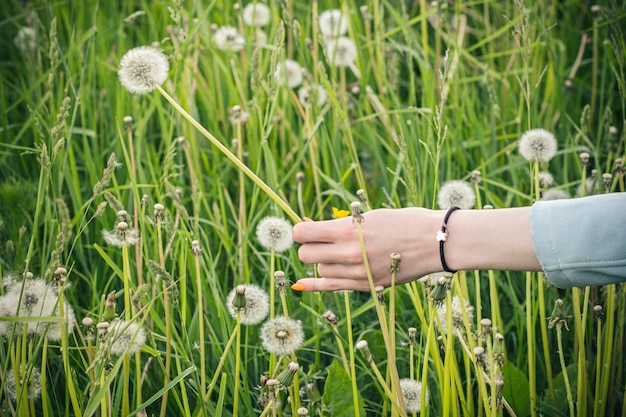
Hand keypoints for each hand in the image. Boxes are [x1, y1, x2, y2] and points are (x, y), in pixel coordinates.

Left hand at [292, 208, 442, 290]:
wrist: (435, 242)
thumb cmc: (403, 222)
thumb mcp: (370, 216)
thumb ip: (341, 225)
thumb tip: (311, 228)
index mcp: (349, 230)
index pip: (303, 234)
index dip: (300, 231)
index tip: (306, 229)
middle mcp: (349, 253)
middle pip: (306, 255)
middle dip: (310, 247)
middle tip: (322, 242)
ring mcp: (358, 272)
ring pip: (321, 270)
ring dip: (325, 262)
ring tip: (343, 253)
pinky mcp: (366, 286)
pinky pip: (332, 287)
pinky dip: (316, 284)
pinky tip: (302, 284)